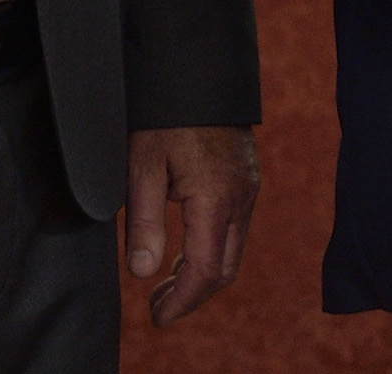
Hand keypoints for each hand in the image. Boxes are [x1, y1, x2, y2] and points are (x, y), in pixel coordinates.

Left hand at [123, 125, 257, 327]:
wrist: (199, 73)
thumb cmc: (165, 117)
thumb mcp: (141, 167)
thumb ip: (142, 223)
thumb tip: (143, 274)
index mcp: (217, 198)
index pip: (205, 271)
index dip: (181, 302)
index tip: (156, 318)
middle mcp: (242, 197)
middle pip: (226, 268)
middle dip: (192, 295)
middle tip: (156, 307)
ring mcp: (249, 188)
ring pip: (233, 250)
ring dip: (201, 274)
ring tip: (164, 284)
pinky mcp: (247, 180)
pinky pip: (235, 229)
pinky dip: (211, 250)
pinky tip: (184, 250)